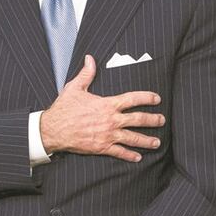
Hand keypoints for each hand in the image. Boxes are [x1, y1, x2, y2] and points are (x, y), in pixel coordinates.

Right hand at [39, 55, 164, 161]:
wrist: (53, 129)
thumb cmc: (63, 109)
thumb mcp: (74, 88)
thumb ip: (86, 74)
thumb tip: (90, 58)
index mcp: (107, 104)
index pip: (133, 99)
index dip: (147, 98)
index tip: (157, 98)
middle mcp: (111, 120)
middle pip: (139, 119)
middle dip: (153, 120)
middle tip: (162, 120)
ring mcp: (108, 135)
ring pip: (133, 138)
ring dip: (147, 140)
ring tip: (156, 142)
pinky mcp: (102, 147)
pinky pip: (120, 152)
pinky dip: (130, 155)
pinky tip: (138, 157)